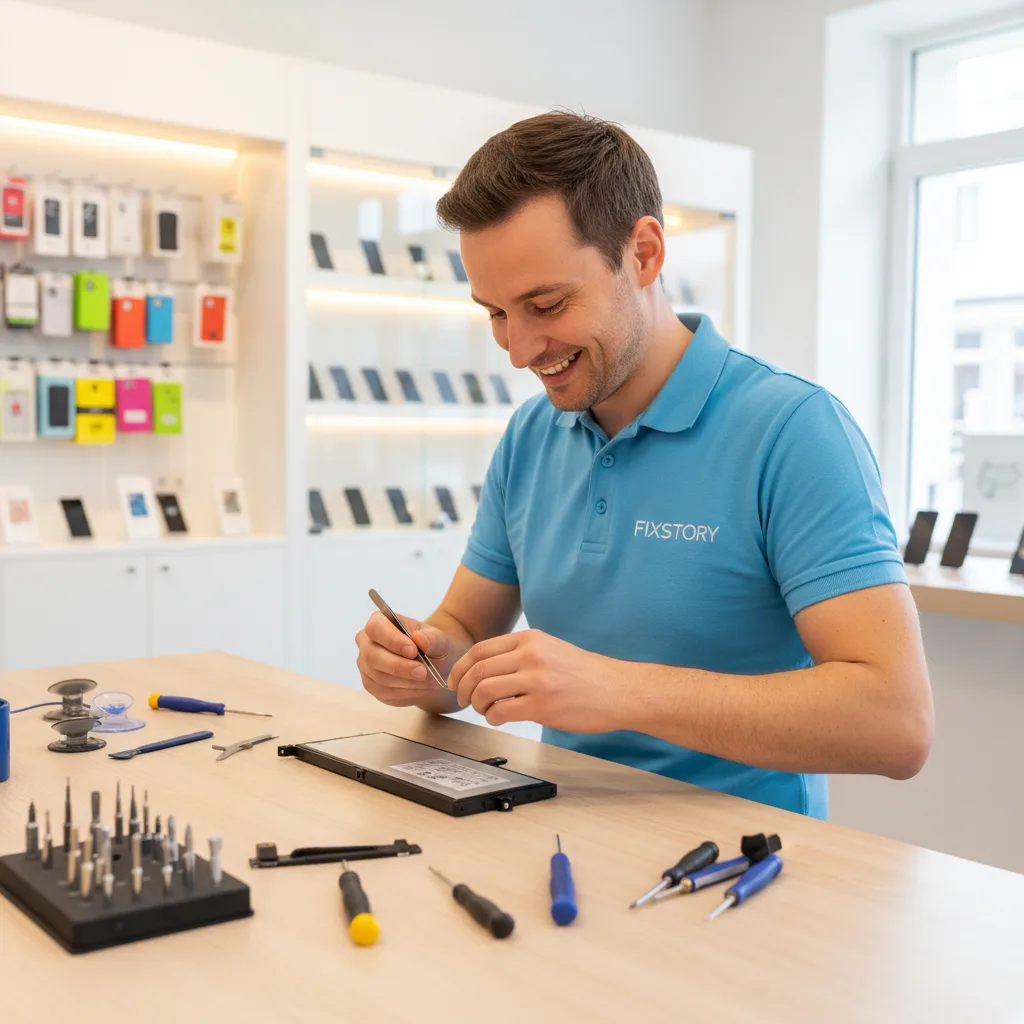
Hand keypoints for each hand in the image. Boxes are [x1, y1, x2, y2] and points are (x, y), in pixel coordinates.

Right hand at [355, 611, 452, 707]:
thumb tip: (419, 638)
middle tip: (423, 672)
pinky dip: (405, 692)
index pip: (376, 627)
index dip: (392, 640)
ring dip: (406, 682)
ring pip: (379, 676)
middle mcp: (366, 642)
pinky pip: (383, 691)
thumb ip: (432, 639)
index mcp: (379, 621)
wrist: (433, 667)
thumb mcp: (440, 640)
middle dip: (399, 666)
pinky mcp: (370, 684)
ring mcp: (365, 664)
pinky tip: (420, 688)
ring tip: (428, 682)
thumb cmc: (432, 647)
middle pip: (373, 656)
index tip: (413, 651)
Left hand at [447, 629, 626, 730]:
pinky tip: (500, 718)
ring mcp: (536, 680)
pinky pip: (501, 712)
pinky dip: (493, 718)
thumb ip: (520, 654)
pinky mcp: (542, 705)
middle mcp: (531, 655)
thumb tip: (485, 668)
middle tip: (464, 699)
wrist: (618, 690)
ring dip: (477, 704)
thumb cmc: (585, 674)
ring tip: (484, 710)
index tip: (455, 680)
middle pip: (478, 670)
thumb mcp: (551, 649)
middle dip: (463, 688)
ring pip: (485, 691)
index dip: (461, 668)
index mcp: (530, 638)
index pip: (481, 650)